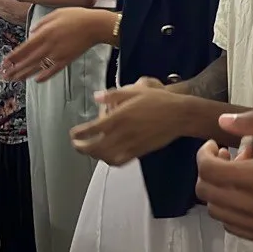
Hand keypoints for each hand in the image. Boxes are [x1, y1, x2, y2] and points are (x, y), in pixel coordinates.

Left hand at [0, 7, 107, 81]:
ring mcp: (57, 55)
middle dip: (14, 69)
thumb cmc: (76, 16)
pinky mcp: (66, 61)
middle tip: (4, 76)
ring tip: (14, 80)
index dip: (13, 57)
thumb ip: (41, 23)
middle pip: (27, 60)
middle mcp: (48, 46)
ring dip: (24, 75)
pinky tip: (37, 80)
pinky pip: (52, 71)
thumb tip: (31, 32)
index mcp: (44, 33)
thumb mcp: (56, 13)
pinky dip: (44, 77)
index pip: (24, 48)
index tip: (4, 63)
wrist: (94, 26)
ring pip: (37, 67)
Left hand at [68, 81, 182, 164]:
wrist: (179, 115)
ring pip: (106, 157)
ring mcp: (130, 145)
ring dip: (94, 155)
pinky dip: (110, 160)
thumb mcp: (135, 90)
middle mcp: (122, 134)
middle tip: (76, 144)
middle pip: (95, 147)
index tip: (73, 133)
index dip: (78, 134)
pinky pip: (120, 161)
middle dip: (81, 147)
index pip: (91, 130)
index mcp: (118, 117)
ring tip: (90, 150)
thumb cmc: (158, 100)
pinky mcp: (138, 152)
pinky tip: (108, 156)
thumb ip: (113, 95)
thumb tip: (96, 97)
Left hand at [195, 112, 252, 242]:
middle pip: (205, 191)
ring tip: (234, 174)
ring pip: (215, 210)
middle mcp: (250, 205)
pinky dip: (228, 209)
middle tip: (223, 157)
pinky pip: (231, 225)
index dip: (203, 154)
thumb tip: (221, 121)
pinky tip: (243, 194)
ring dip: (216, 190)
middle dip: (207, 170)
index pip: (207, 169)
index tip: (214, 144)